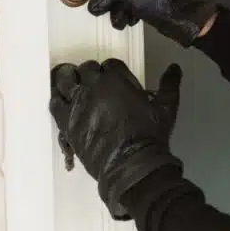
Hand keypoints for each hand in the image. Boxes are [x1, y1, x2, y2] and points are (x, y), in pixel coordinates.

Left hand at [49, 59, 183, 218]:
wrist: (132, 166)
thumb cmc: (150, 137)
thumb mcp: (166, 108)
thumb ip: (169, 85)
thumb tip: (174, 68)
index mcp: (116, 80)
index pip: (110, 64)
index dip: (113, 71)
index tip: (115, 81)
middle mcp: (94, 87)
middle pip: (86, 69)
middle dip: (92, 75)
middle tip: (97, 86)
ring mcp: (77, 104)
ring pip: (66, 80)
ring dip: (71, 81)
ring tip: (76, 88)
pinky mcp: (66, 122)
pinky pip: (55, 103)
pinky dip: (58, 100)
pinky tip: (64, 103)